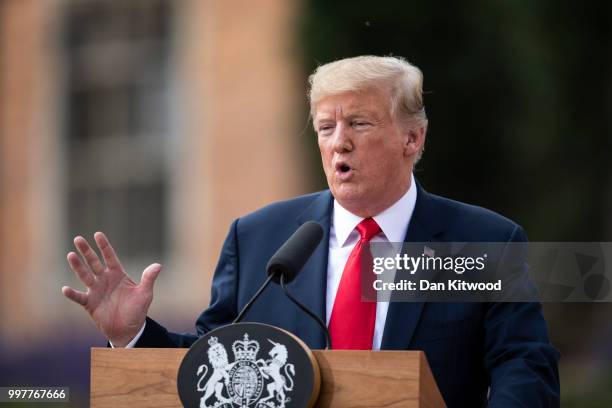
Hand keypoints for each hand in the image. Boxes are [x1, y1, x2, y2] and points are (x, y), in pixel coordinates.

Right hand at [61, 232, 161, 346]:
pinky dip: (72, 294)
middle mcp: (105, 279)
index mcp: (118, 274)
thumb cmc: (137, 309)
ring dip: (77, 266)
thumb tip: (158, 265)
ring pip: (85, 275)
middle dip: (86, 251)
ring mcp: (96, 291)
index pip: (110, 257)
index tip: (97, 234)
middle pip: (94, 262)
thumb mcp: (145, 293)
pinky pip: (79, 297)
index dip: (104, 246)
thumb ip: (149, 279)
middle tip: (78, 239)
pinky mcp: (90, 304)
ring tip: (70, 255)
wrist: (128, 329)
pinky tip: (65, 289)